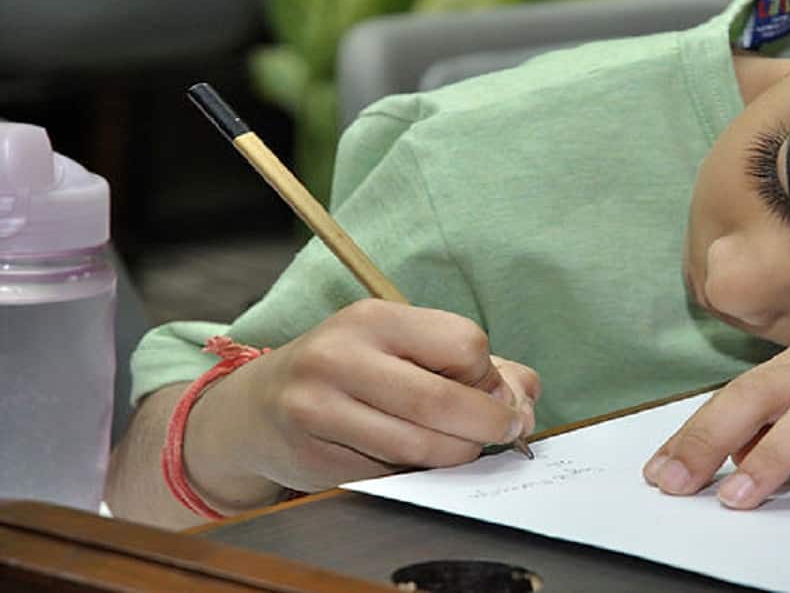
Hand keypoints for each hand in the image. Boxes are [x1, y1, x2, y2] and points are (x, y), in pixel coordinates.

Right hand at [186, 299, 538, 508]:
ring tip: (462, 445)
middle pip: (444, 401)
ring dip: (458, 454)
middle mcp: (340, 358)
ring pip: (422, 448)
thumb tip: (527, 396)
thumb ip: (474, 365)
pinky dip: (420, 472)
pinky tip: (415, 457)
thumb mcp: (404, 345)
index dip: (489, 374)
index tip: (491, 388)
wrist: (259, 408)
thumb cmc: (351, 370)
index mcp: (373, 318)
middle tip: (505, 432)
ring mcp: (320, 411)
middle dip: (490, 425)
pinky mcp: (316, 460)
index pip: (464, 344)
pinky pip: (393, 475)